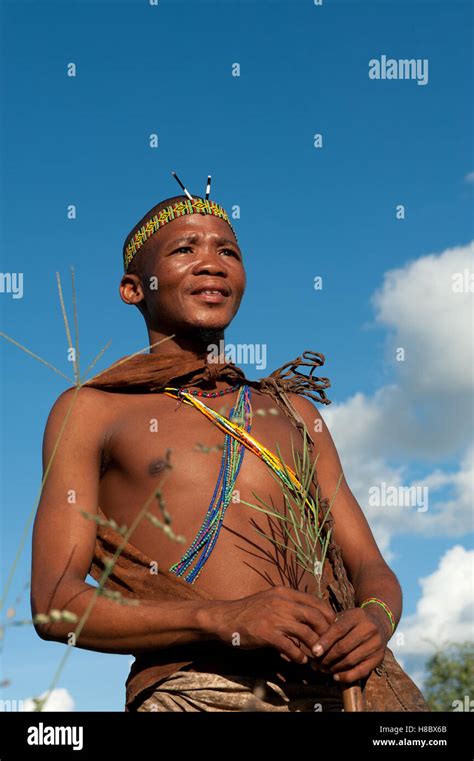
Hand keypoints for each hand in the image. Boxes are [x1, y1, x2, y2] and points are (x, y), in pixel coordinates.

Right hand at [206, 586, 336, 664]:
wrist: (225, 617)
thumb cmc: (250, 611)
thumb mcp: (271, 600)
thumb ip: (289, 605)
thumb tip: (310, 617)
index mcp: (285, 593)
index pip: (317, 602)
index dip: (328, 617)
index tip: (331, 629)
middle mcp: (282, 602)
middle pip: (316, 617)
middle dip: (326, 633)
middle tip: (327, 645)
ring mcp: (275, 618)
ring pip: (307, 633)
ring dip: (315, 648)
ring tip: (316, 656)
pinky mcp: (267, 634)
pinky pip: (291, 647)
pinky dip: (299, 656)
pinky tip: (299, 660)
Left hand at [310, 607, 389, 683]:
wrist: (379, 622)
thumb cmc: (353, 621)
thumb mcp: (344, 616)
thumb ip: (330, 625)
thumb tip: (312, 643)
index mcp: (357, 616)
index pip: (338, 630)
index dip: (325, 642)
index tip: (314, 652)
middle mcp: (368, 629)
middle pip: (343, 648)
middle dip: (327, 658)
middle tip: (315, 664)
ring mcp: (375, 644)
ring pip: (350, 660)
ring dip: (334, 668)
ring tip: (322, 669)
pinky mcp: (379, 658)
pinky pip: (361, 671)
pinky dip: (347, 676)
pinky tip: (335, 676)